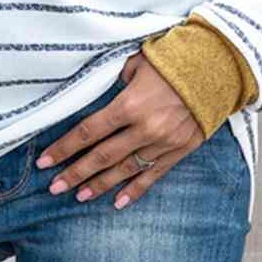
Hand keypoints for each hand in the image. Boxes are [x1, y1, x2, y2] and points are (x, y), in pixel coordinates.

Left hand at [34, 52, 203, 209]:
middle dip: (75, 173)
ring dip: (100, 185)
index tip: (45, 162)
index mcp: (129, 104)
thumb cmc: (173, 59)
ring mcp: (163, 142)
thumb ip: (117, 80)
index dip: (64, 148)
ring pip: (124, 170)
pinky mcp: (180, 150)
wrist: (217, 68)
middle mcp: (144, 128)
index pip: (88, 131)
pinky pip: (153, 175)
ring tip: (79, 196)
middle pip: (102, 156)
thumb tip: (103, 94)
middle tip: (54, 188)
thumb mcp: (138, 62)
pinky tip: (118, 203)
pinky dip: (135, 190)